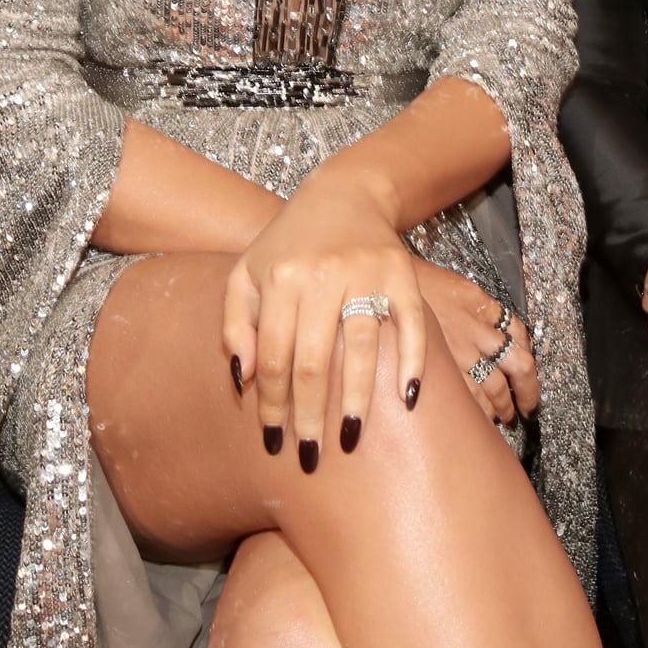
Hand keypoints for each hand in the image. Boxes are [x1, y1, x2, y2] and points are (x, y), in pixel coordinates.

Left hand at [224, 169, 426, 469]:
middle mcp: (322, 274)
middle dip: (311, 414)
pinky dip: (412, 361)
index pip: (273, 355)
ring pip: (360, 347)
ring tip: (351, 438)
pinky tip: (408, 399)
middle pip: (314, 360)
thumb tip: (243, 381)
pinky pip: (410, 324)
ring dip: (357, 399)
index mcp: (280, 277)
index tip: (274, 439)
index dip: (272, 402)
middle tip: (311, 455)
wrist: (345, 193)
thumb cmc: (289, 242)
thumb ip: (235, 325)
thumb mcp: (247, 273)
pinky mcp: (401, 272)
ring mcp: (365, 272)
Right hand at [414, 259, 537, 425]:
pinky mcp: (440, 364)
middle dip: (527, 392)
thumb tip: (498, 329)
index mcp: (480, 304)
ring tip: (503, 418)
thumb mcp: (453, 286)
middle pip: (519, 366)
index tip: (530, 374)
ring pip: (495, 386)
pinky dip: (477, 409)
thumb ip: (477, 307)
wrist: (376, 289)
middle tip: (527, 408)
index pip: (519, 334)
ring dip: (503, 406)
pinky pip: (468, 394)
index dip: (529, 358)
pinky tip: (478, 417)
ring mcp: (458, 349)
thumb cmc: (412, 287)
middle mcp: (475, 328)